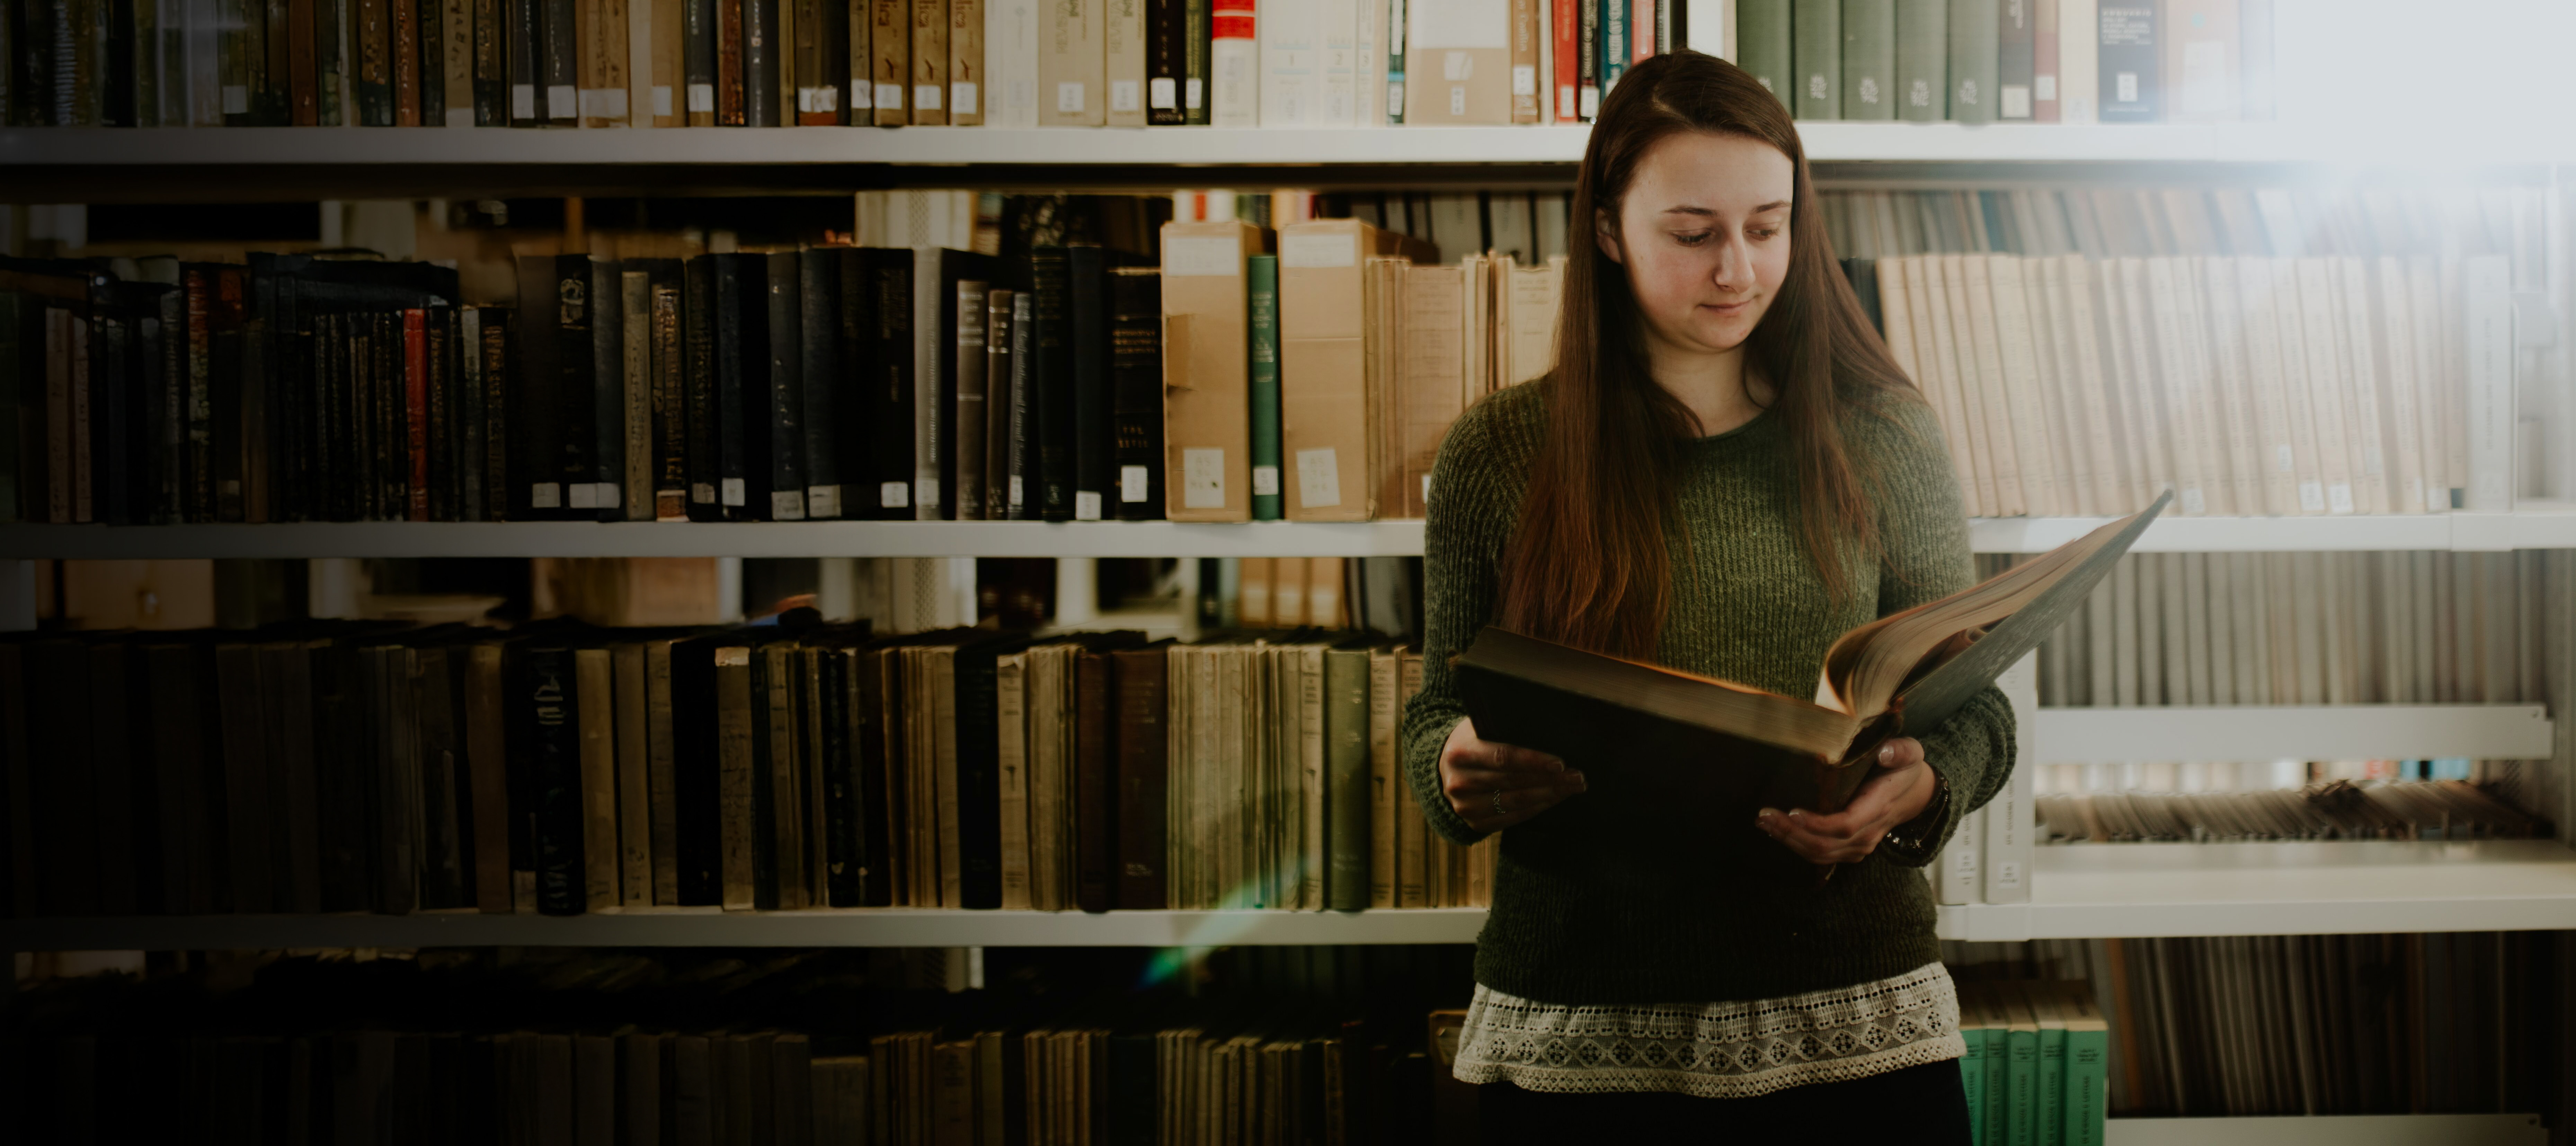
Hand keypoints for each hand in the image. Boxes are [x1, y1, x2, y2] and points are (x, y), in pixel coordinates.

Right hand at [1437, 718, 1587, 831]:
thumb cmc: (1473, 742)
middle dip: (1550, 779)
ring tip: (1574, 786)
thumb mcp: (1479, 728)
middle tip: (1578, 775)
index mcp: (1460, 753)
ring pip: (1517, 802)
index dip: (1533, 761)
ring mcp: (1466, 806)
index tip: (1561, 762)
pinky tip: (1555, 798)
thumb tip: (1551, 727)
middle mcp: (1460, 782)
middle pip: (1513, 782)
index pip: (1502, 757)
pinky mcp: (1475, 823)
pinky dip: (1538, 807)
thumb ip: (1505, 728)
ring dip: (1550, 795)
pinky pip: (1514, 817)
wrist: (1445, 770)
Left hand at [1755, 737, 1936, 863]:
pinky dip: (1796, 846)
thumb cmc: (1905, 769)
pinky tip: (1775, 831)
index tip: (1792, 812)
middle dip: (1792, 833)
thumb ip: (1901, 751)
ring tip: (1763, 822)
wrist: (1915, 794)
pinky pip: (1821, 855)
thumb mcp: (1911, 753)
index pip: (1846, 825)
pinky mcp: (1850, 848)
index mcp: (1879, 807)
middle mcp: (1868, 832)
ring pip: (1820, 854)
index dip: (1818, 824)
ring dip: (1789, 840)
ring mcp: (1859, 844)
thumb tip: (1884, 752)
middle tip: (1764, 815)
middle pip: (1826, 844)